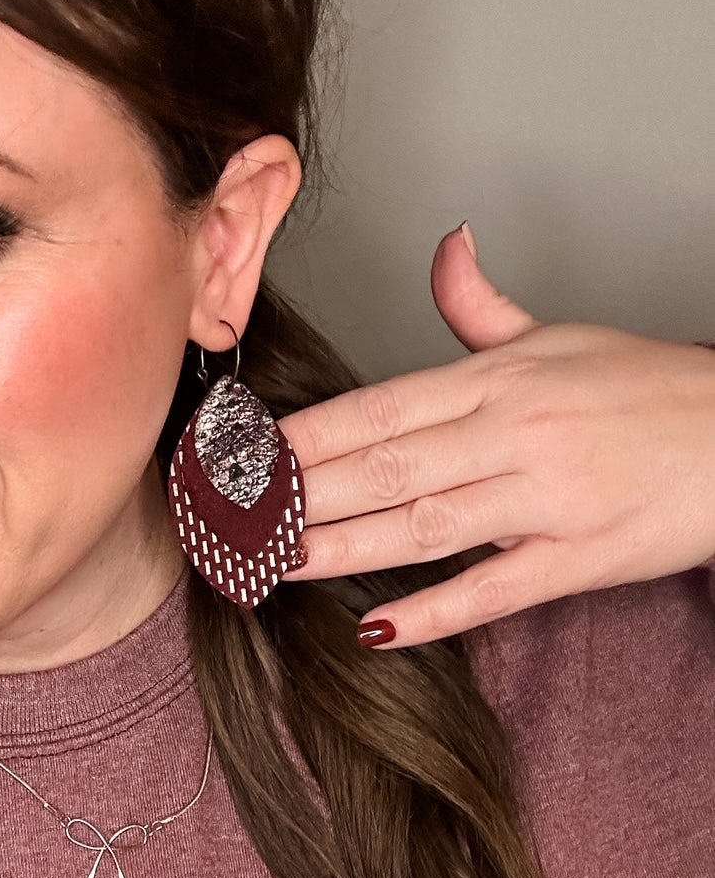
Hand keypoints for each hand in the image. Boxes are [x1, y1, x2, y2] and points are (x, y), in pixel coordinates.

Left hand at [279, 224, 714, 646]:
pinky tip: (377, 629)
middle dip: (299, 494)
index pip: (378, 407)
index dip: (303, 435)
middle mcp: (514, 432)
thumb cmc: (645, 388)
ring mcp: (547, 497)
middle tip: (231, 518)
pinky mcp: (582, 558)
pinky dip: (435, 612)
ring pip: (424, 524)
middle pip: (384, 466)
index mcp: (497, 378)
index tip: (243, 456)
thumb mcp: (558, 334)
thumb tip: (446, 247)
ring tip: (274, 563)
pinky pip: (495, 589)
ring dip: (341, 548)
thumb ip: (482, 305)